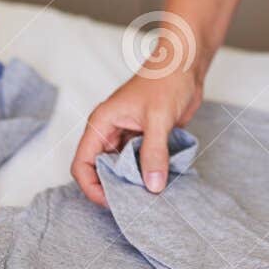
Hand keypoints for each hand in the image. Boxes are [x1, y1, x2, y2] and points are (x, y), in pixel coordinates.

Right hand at [70, 65, 201, 206]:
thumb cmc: (166, 80)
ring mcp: (128, 136)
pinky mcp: (145, 139)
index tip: (113, 202)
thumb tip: (152, 185)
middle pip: (100, 170)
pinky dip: (147, 173)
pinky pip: (140, 163)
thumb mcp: (158, 118)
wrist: (186, 65)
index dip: (92, 187)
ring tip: (149, 196)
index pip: (82, 164)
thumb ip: (154, 152)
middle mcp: (110, 132)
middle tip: (135, 203)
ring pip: (121, 169)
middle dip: (114, 188)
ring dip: (133, 182)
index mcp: (102, 123)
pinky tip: (160, 181)